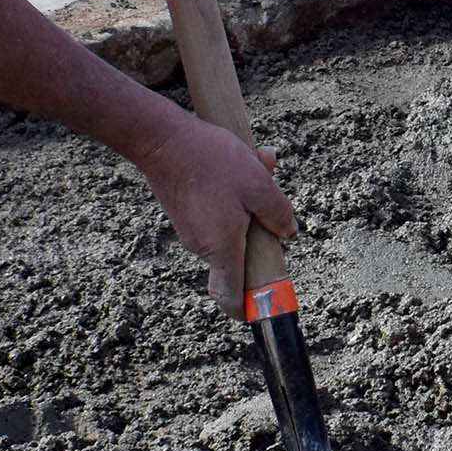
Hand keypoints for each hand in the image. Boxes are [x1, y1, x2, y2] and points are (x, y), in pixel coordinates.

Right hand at [131, 112, 296, 306]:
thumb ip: (278, 213)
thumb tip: (289, 232)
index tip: (260, 311)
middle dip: (259, 231)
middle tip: (272, 196)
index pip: (231, 295)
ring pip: (229, 229)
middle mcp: (202, 246)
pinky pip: (215, 215)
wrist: (162, 140)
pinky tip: (238, 164)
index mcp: (222, 248)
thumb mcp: (258, 184)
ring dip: (247, 206)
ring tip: (258, 167)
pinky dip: (230, 197)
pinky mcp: (183, 213)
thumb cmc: (210, 161)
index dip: (246, 309)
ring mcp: (189, 230)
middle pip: (238, 256)